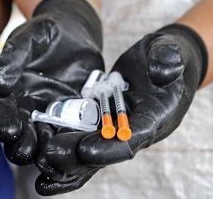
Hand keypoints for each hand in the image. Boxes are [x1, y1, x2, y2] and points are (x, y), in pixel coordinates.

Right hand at [0, 0, 104, 165]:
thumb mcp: (31, 35)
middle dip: (18, 144)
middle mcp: (24, 105)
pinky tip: (71, 154)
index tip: (9, 129)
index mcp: (8, 87)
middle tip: (25, 151)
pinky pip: (66, 136)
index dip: (1, 119)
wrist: (79, 33)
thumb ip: (14, 55)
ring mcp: (46, 114)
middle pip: (15, 131)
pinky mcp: (69, 119)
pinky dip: (67, 146)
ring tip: (45, 159)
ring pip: (39, 139)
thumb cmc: (49, 30)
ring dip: (40, 152)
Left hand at [34, 24, 207, 194]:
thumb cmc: (172, 54)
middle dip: (79, 156)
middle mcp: (139, 129)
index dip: (110, 146)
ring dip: (68, 156)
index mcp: (158, 116)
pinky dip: (67, 145)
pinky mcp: (107, 119)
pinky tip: (42, 155)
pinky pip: (86, 136)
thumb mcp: (171, 50)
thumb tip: (163, 70)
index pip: (135, 137)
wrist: (169, 58)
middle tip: (50, 155)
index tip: (85, 150)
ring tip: (40, 161)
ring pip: (93, 147)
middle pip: (107, 150)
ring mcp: (121, 126)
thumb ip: (167, 59)